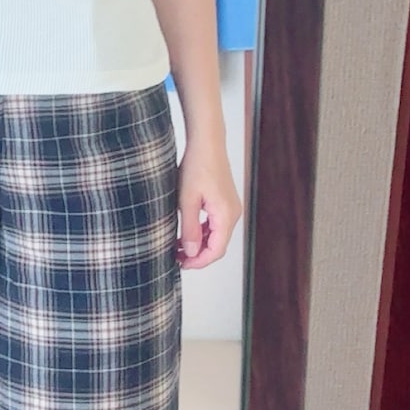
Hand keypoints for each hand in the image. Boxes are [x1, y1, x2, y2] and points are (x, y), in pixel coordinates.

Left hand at [176, 144, 241, 269]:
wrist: (206, 144)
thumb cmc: (197, 166)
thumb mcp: (186, 201)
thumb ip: (189, 228)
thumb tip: (191, 252)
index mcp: (226, 215)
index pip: (216, 250)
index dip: (199, 262)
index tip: (182, 265)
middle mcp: (232, 213)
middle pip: (217, 245)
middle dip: (198, 255)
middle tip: (177, 259)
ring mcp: (230, 208)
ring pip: (216, 236)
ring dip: (198, 244)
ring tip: (177, 248)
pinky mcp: (224, 203)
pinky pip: (215, 225)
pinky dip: (201, 233)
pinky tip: (185, 234)